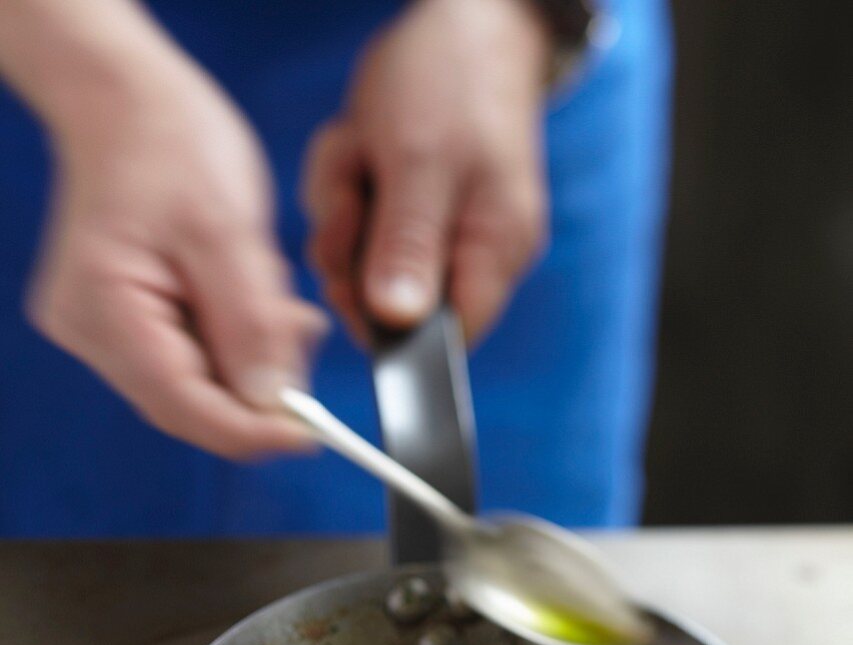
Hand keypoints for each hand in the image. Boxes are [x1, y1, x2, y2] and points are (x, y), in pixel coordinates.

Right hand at [29, 55, 326, 458]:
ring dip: (250, 363)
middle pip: (189, 404)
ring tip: (277, 305)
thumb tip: (270, 400)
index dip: (251, 431)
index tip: (310, 435)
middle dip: (256, 392)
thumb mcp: (227, 228)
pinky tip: (252, 303)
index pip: (183, 405)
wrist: (125, 101)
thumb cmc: (168, 141)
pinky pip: (189, 359)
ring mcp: (102, 330)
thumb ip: (250, 322)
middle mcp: (91, 331)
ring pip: (195, 386)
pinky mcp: (122, 323)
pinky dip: (233, 345)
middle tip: (301, 344)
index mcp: (104, 306)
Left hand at [303, 0, 549, 343]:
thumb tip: (396, 322)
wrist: (459, 18)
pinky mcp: (408, 214)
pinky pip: (355, 227)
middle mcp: (472, 256)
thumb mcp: (420, 160)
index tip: (351, 280)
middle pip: (389, 307)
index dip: (388, 329)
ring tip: (360, 150)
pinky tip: (357, 146)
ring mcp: (437, 236)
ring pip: (360, 263)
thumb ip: (408, 245)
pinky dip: (341, 185)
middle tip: (353, 192)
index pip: (444, 342)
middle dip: (350, 248)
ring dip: (339, 206)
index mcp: (493, 253)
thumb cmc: (452, 82)